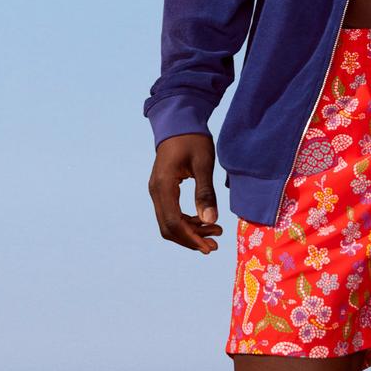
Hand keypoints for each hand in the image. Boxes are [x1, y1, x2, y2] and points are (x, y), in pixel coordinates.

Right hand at [148, 133, 224, 253]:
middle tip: (214, 245)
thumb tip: (209, 221)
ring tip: (215, 232)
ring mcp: (157, 191)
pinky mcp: (163, 190)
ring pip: (169, 223)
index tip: (209, 247)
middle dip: (191, 239)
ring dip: (190, 232)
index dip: (191, 238)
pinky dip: (187, 222)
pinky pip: (171, 213)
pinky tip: (204, 221)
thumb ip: (205, 193)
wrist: (179, 122)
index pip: (173, 222)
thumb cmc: (192, 139)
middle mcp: (156, 191)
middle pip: (168, 227)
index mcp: (164, 186)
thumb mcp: (203, 164)